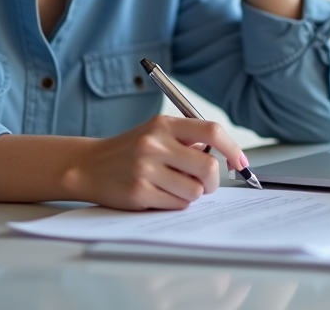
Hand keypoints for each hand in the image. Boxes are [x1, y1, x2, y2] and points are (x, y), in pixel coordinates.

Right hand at [68, 115, 247, 210]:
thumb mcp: (156, 133)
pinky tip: (159, 194)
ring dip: (192, 194)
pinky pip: (177, 204)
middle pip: (208, 167)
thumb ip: (188, 140)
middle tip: (205, 184)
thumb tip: (226, 157)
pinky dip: (176, 203)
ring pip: (195, 190)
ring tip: (174, 187)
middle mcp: (155, 144)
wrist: (88, 165)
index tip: (241, 164)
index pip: (212, 131)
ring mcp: (146, 169)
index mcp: (164, 124)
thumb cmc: (130, 150)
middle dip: (213, 181)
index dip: (233, 149)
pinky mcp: (139, 192)